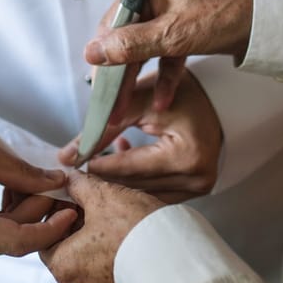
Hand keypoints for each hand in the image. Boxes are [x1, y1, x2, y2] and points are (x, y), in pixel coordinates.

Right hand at [0, 123, 75, 269]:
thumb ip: (18, 170)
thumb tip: (54, 181)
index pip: (17, 242)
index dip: (50, 229)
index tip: (71, 211)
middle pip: (8, 242)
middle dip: (35, 215)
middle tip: (52, 186)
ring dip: (16, 220)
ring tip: (24, 186)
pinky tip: (4, 198)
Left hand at [41, 170, 162, 282]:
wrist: (178, 259)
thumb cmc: (136, 230)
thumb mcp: (103, 195)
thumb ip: (80, 184)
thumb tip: (72, 178)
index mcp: (62, 265)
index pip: (44, 233)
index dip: (56, 208)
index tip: (71, 193)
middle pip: (65, 244)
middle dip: (76, 219)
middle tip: (90, 198)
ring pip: (85, 255)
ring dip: (93, 232)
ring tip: (109, 210)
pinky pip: (104, 266)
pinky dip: (107, 247)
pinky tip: (122, 228)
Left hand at [59, 68, 222, 202]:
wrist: (215, 95)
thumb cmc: (178, 91)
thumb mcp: (139, 101)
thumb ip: (103, 128)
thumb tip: (67, 156)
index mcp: (187, 155)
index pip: (130, 167)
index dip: (98, 166)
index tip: (71, 166)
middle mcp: (198, 177)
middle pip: (136, 185)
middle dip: (105, 178)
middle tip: (76, 173)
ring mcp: (200, 187)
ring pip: (144, 192)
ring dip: (119, 184)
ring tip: (93, 170)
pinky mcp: (198, 189)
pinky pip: (157, 192)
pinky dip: (136, 183)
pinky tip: (120, 167)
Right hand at [85, 0, 252, 111]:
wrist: (269, 16)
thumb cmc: (225, 13)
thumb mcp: (172, 33)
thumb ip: (131, 44)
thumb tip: (92, 52)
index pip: (111, 24)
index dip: (103, 58)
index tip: (99, 88)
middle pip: (126, 39)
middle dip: (119, 75)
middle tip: (110, 106)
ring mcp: (171, 13)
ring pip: (145, 50)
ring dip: (139, 79)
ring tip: (127, 109)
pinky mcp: (187, 29)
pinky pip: (167, 54)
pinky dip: (164, 76)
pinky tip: (162, 100)